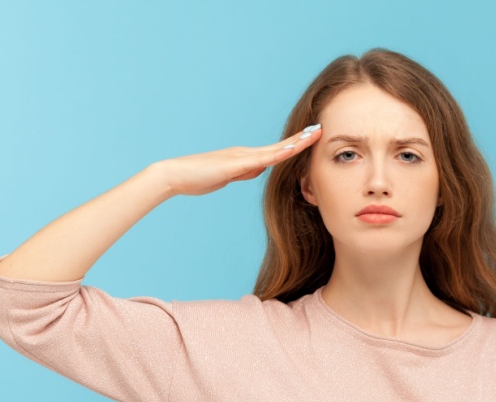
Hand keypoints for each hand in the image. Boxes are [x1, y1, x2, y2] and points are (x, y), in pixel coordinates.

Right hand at [151, 124, 321, 196]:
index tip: (312, 138)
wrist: (175, 175)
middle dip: (301, 138)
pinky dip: (278, 154)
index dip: (294, 144)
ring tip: (314, 134)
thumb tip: (261, 168)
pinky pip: (261, 159)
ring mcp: (240, 157)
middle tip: (321, 129)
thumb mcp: (229, 176)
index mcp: (245, 157)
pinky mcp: (234, 164)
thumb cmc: (198, 178)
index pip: (275, 151)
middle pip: (279, 146)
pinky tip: (291, 150)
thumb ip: (245, 171)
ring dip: (295, 143)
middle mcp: (245, 152)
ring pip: (275, 150)